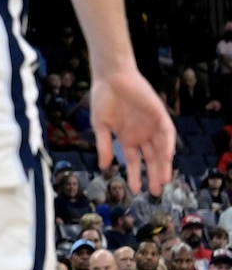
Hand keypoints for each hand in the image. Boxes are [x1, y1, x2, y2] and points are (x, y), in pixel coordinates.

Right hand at [90, 68, 174, 195]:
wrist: (111, 77)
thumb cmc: (103, 99)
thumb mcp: (100, 126)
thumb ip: (104, 146)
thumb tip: (103, 167)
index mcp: (127, 138)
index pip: (133, 161)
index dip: (134, 175)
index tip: (134, 190)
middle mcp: (141, 134)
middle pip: (150, 158)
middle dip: (152, 174)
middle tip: (154, 191)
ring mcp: (151, 125)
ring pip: (161, 149)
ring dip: (163, 164)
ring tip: (163, 179)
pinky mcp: (159, 114)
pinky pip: (167, 132)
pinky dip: (168, 144)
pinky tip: (167, 156)